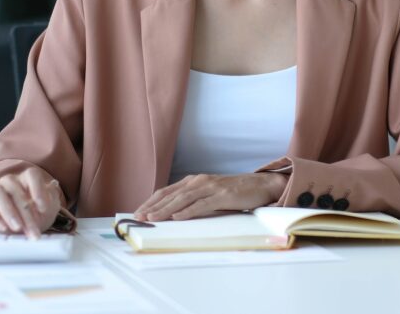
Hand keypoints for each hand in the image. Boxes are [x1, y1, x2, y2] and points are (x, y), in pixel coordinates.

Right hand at [0, 167, 62, 238]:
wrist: (24, 230)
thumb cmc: (39, 214)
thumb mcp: (50, 207)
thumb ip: (52, 196)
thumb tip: (53, 184)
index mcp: (27, 178)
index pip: (31, 174)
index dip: (38, 189)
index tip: (43, 208)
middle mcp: (9, 182)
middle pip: (14, 188)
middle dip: (25, 211)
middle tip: (33, 228)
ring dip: (8, 212)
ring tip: (18, 228)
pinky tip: (3, 228)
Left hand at [134, 173, 287, 221]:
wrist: (261, 185)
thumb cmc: (234, 191)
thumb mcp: (210, 193)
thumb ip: (194, 199)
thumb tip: (173, 213)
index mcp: (195, 180)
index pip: (167, 191)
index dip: (151, 201)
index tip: (138, 212)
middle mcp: (200, 181)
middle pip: (171, 194)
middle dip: (153, 207)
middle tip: (139, 218)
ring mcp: (211, 187)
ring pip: (183, 199)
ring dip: (166, 210)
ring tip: (152, 219)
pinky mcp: (222, 196)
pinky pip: (202, 204)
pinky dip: (188, 211)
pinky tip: (177, 218)